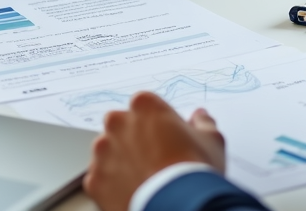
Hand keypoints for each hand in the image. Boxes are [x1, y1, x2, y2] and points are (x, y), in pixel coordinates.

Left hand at [84, 93, 224, 210]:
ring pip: (107, 152)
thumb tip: (201, 117)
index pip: (144, 106)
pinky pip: (100, 179)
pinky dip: (111, 186)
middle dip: (132, 139)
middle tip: (153, 160)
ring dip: (119, 161)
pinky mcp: (94, 180)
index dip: (155, 124)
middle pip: (121, 126)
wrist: (178, 208)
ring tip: (142, 181)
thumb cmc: (194, 171)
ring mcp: (103, 152)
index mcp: (144, 105)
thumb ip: (203, 123)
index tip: (165, 138)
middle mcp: (118, 123)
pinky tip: (131, 194)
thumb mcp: (211, 141)